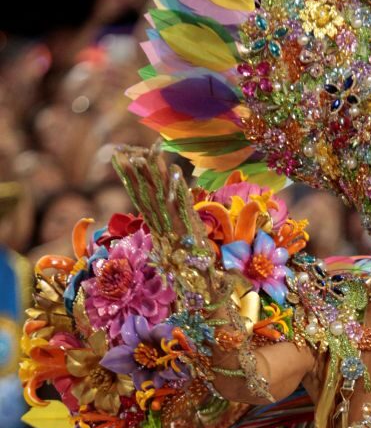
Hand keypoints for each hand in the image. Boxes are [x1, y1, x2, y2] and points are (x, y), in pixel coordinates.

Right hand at [111, 142, 230, 304]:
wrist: (196, 278)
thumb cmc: (188, 257)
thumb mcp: (174, 234)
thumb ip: (167, 217)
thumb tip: (164, 200)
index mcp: (155, 220)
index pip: (138, 192)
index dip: (128, 174)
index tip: (118, 155)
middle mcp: (160, 220)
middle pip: (144, 190)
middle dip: (133, 169)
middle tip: (121, 149)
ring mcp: (172, 222)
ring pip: (158, 193)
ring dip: (152, 174)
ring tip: (144, 154)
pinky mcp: (186, 224)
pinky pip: (180, 202)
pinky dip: (177, 187)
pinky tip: (177, 171)